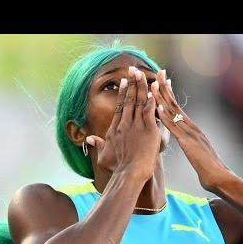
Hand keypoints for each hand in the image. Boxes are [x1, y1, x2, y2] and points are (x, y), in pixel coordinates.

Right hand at [85, 66, 160, 181]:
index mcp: (115, 129)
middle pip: (128, 100)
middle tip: (133, 70)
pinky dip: (152, 99)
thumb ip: (97, 145)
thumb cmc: (118, 168)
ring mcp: (136, 126)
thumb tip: (88, 138)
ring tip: (142, 74)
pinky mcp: (149, 129)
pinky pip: (150, 110)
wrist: (130, 173)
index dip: (122, 93)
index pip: (119, 107)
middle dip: (131, 83)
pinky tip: (154, 89)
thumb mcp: (104, 156)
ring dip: (141, 86)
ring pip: (139, 102)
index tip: (124, 82)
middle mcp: (124, 124)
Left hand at [151, 69, 233, 192]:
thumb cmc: (208, 169)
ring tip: (153, 85)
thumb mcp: (196, 152)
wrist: (219, 178)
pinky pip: (175, 128)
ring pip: (174, 113)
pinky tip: (157, 109)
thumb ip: (190, 143)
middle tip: (159, 72)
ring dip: (162, 98)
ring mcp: (190, 134)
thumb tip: (184, 140)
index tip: (162, 81)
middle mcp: (192, 127)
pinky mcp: (188, 143)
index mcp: (192, 129)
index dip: (169, 94)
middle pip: (175, 104)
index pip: (178, 108)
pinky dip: (165, 118)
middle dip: (166, 88)